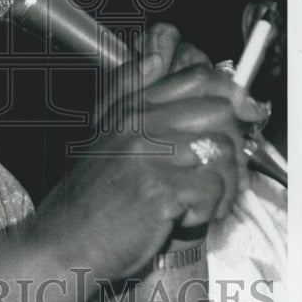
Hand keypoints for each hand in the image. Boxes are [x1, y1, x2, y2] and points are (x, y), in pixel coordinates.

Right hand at [37, 57, 268, 281]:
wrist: (64, 243)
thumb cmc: (92, 199)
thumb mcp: (108, 137)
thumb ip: (135, 100)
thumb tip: (158, 58)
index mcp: (128, 108)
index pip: (195, 78)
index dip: (227, 97)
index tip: (237, 119)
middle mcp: (137, 124)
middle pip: (219, 110)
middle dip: (231, 144)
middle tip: (221, 173)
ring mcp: (148, 155)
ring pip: (223, 151)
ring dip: (224, 183)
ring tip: (202, 202)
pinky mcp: (159, 191)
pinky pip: (213, 189)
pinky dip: (208, 210)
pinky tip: (184, 217)